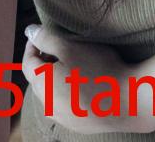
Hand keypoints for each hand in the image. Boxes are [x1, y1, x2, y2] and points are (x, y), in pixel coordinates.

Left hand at [21, 24, 147, 134]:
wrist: (127, 102)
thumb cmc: (97, 70)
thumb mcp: (70, 47)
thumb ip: (47, 38)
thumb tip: (30, 31)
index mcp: (42, 85)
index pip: (27, 63)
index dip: (32, 45)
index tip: (40, 33)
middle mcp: (47, 105)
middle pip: (38, 79)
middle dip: (44, 61)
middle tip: (59, 46)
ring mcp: (62, 118)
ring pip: (51, 93)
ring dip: (56, 77)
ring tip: (73, 63)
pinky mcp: (77, 124)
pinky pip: (65, 104)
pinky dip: (68, 91)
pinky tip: (84, 83)